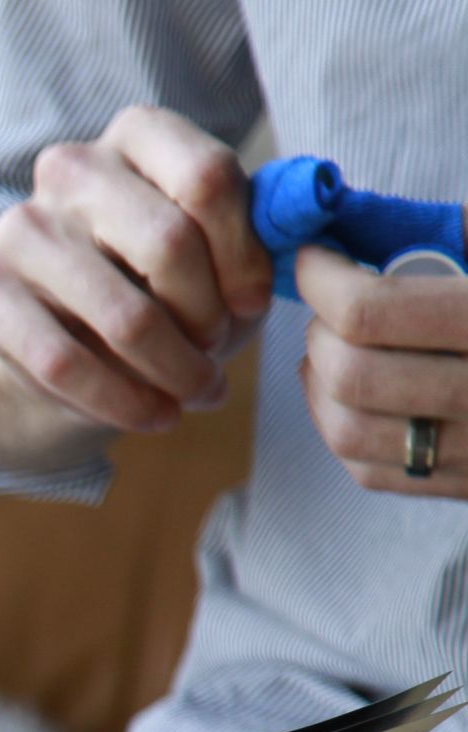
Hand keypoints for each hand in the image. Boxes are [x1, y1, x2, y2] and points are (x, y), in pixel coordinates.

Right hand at [0, 106, 271, 434]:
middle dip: (208, 318)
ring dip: (174, 371)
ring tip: (195, 394)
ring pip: (123, 316)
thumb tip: (294, 246)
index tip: (253, 305)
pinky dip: (123, 403)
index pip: (206, 177)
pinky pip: (64, 364)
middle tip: (215, 356)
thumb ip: (255, 234)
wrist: (54, 317)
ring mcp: (21, 227)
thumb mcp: (212, 245)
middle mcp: (72, 168)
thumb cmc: (155, 277)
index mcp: (138, 134)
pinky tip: (153, 417)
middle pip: (168, 243)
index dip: (244, 253)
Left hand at [296, 243, 467, 496]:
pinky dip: (340, 429)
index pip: (373, 311)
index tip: (316, 257)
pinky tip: (346, 393)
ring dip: (319, 383)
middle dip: (320, 331)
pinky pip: (373, 471)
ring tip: (330, 345)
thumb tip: (367, 223)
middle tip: (326, 302)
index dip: (324, 279)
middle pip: (354, 374)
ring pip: (350, 431)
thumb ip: (464, 232)